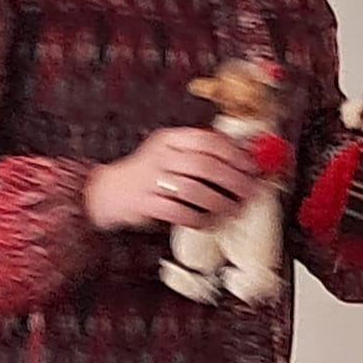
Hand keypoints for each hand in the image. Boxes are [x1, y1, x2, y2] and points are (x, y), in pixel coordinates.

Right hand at [85, 128, 260, 232]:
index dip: (235, 153)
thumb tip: (243, 157)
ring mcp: (151, 180)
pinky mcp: (145, 203)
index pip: (208, 140)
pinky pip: (179, 212)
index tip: (252, 167)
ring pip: (194, 191)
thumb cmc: (149, 173)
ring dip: (220, 203)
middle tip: (251, 192)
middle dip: (234, 180)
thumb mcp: (169, 152)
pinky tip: (209, 222)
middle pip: (205, 165)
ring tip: (235, 210)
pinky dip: (198, 219)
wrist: (110, 191)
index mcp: (170, 139)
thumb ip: (200, 153)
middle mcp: (160, 156)